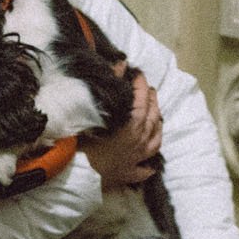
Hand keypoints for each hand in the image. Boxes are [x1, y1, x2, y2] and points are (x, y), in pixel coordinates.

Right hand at [81, 72, 161, 190]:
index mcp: (132, 125)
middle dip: (151, 99)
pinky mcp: (132, 172)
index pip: (142, 99)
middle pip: (153, 116)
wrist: (81, 174)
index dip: (141, 84)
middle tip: (148, 88)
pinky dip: (152, 156)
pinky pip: (147, 163)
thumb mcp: (96, 110)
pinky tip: (151, 151)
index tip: (138, 73)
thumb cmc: (85, 141)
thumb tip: (121, 64)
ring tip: (155, 112)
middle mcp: (140, 139)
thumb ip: (111, 84)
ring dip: (157, 122)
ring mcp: (138, 156)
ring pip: (156, 137)